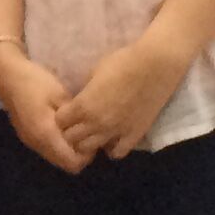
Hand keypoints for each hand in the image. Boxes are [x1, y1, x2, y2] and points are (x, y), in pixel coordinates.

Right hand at [0, 46, 88, 174]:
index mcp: (46, 135)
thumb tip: (90, 129)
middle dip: (79, 153)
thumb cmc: (36, 82)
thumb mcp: (61, 95)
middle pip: (65, 164)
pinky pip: (47, 149)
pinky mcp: (27, 136)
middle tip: (86, 132)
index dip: (87, 155)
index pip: (73, 163)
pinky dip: (58, 144)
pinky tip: (62, 126)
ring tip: (75, 128)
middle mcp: (37, 144)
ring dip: (68, 149)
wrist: (7, 74)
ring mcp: (30, 141)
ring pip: (56, 157)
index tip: (92, 136)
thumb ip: (75, 116)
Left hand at [55, 35, 192, 162]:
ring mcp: (115, 132)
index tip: (68, 111)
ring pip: (89, 149)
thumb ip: (84, 91)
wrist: (155, 66)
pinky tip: (112, 138)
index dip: (62, 116)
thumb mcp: (94, 72)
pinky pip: (117, 153)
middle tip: (78, 123)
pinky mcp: (134, 135)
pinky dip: (111, 148)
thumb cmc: (123, 61)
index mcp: (83, 105)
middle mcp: (96, 123)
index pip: (60, 121)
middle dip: (71, 131)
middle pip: (71, 139)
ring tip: (93, 132)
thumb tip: (80, 100)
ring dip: (87, 141)